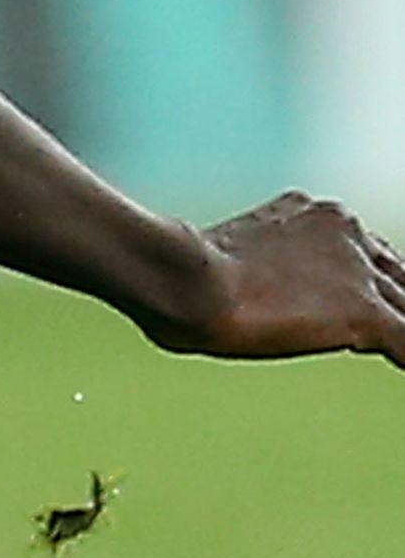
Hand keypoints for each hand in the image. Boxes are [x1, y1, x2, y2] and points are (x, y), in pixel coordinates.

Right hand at [148, 193, 404, 362]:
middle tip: (390, 323)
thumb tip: (225, 300)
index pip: (367, 252)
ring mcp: (359, 274)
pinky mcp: (364, 312)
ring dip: (400, 327)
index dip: (368, 282)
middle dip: (396, 303)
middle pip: (398, 276)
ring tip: (398, 344)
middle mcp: (348, 233)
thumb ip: (249, 268)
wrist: (182, 279)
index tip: (359, 303)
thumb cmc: (175, 276)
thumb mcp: (224, 257)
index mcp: (316, 214)